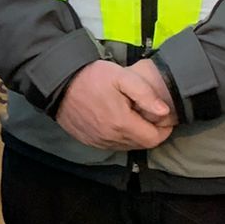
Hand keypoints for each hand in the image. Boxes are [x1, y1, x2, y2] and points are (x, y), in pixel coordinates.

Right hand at [53, 59, 174, 150]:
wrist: (59, 83)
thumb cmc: (92, 77)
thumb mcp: (122, 77)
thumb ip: (145, 94)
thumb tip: (165, 112)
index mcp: (122, 123)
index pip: (154, 138)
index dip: (164, 129)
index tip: (162, 115)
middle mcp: (111, 139)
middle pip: (142, 144)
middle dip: (150, 131)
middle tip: (148, 112)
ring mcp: (99, 142)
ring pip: (127, 146)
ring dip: (135, 134)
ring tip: (132, 115)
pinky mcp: (89, 142)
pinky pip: (112, 145)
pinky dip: (120, 136)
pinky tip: (116, 120)